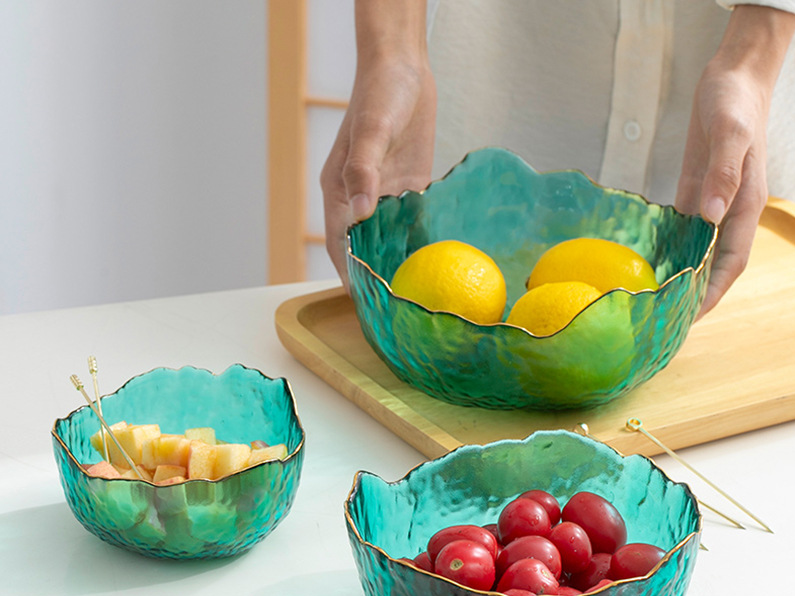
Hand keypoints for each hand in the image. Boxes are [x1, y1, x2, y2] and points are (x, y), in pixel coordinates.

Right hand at [321, 51, 435, 288]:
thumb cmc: (381, 93)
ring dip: (399, 264)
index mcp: (340, 191)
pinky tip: (436, 262)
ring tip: (418, 297)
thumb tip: (360, 213)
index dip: (350, 275)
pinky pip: (412, 222)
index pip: (341, 245)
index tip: (365, 304)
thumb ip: (365, 171)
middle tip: (395, 311)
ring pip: (389, 239)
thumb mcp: (373, 131)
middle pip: (365, 248)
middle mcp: (360, 199)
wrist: (404, 67)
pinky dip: (419, 241)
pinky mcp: (408, 187)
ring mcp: (385, 195)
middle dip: (376, 278)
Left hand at [675, 5, 794, 316]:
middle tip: (667, 324)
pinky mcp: (693, 192)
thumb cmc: (735, 102)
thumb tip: (709, 216)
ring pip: (697, 252)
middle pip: (713, 265)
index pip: (730, 262)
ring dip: (680, 278)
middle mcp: (728, 211)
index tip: (692, 317)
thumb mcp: (729, 134)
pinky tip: (649, 266)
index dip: (712, 291)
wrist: (731, 77)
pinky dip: (669, 251)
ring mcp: (710, 203)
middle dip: (695, 296)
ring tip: (656, 305)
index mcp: (744, 205)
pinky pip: (681, 231)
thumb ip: (721, 174)